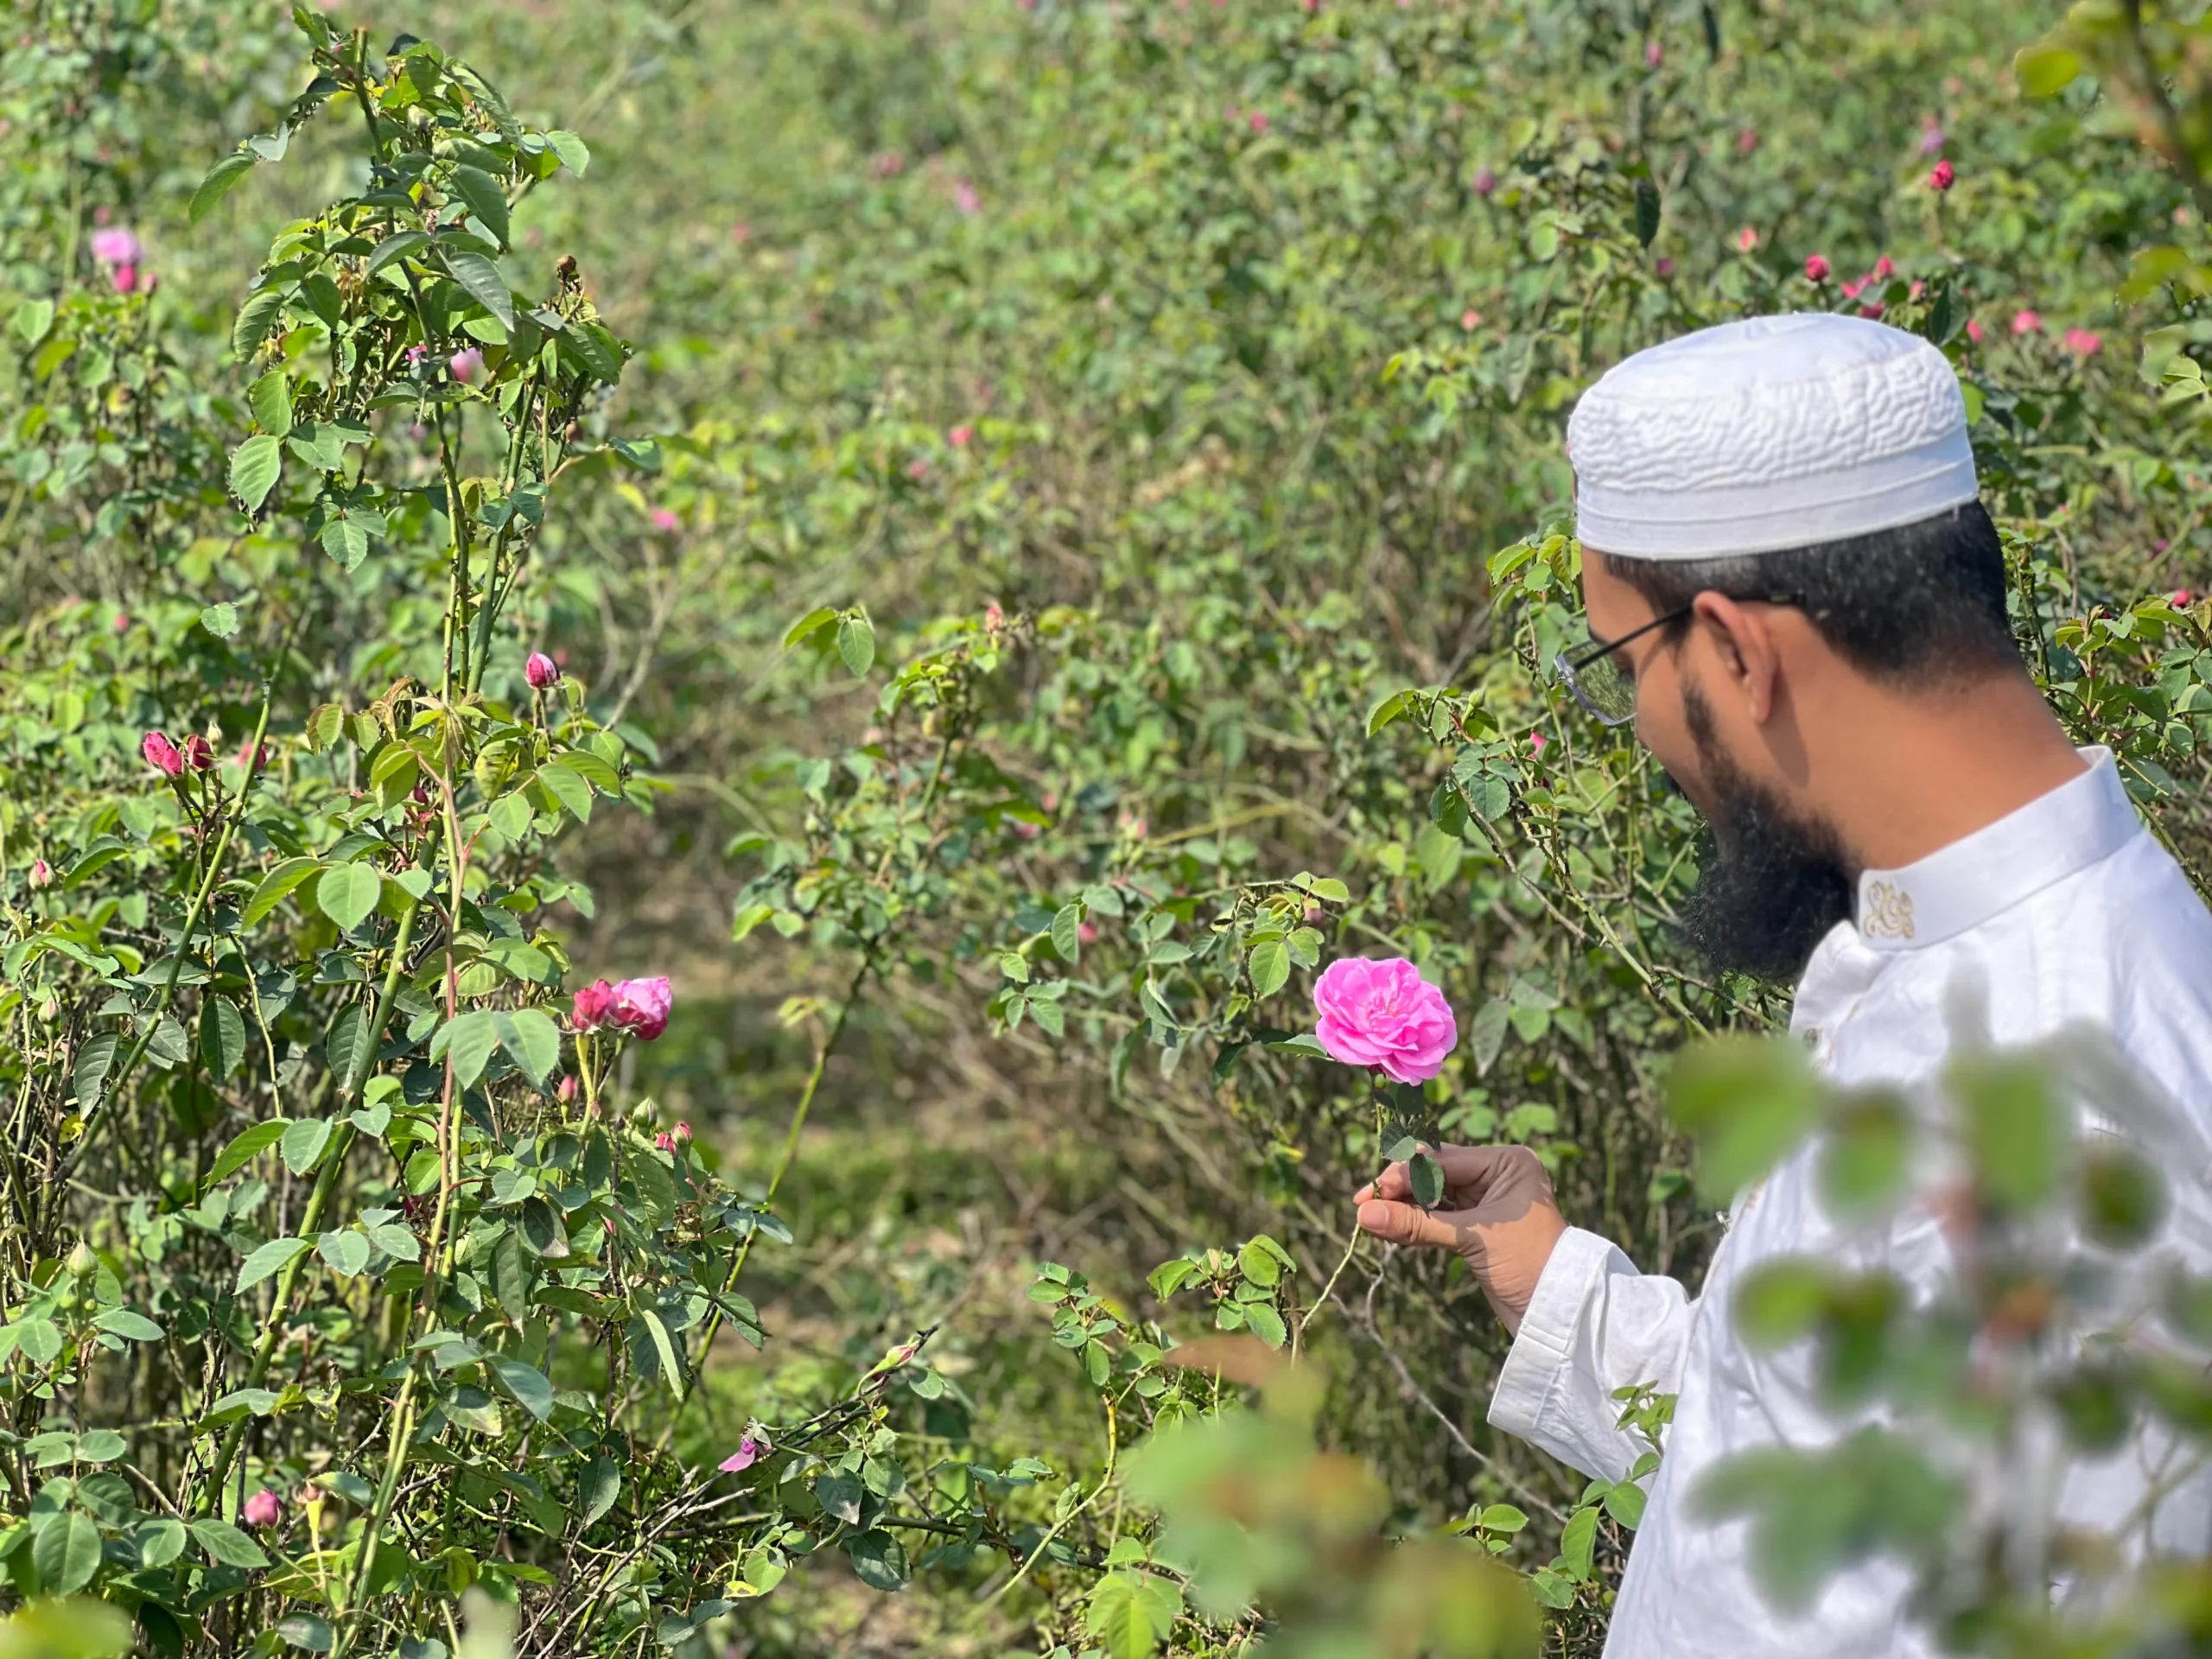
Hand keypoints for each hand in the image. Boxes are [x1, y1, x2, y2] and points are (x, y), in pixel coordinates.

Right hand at [1355, 1145, 1567, 1335]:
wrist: (1557, 1314)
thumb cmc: (1528, 1265)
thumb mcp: (1472, 1239)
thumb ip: (1418, 1224)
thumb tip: (1364, 1215)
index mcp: (1506, 1162)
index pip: (1442, 1160)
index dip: (1404, 1176)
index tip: (1372, 1194)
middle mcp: (1497, 1175)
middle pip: (1434, 1175)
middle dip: (1400, 1191)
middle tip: (1363, 1205)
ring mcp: (1486, 1201)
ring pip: (1433, 1197)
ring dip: (1404, 1209)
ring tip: (1371, 1220)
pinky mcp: (1477, 1228)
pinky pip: (1438, 1218)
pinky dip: (1416, 1225)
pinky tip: (1390, 1230)